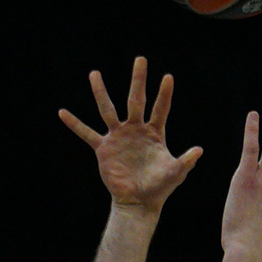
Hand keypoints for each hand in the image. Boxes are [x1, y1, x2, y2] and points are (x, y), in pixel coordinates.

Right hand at [57, 58, 203, 210]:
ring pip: (108, 110)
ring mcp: (118, 137)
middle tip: (140, 59)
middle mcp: (135, 129)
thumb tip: (199, 150)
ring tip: (94, 73)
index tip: (168, 77)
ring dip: (101, 92)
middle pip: (135, 100)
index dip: (164, 94)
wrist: (139, 201)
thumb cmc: (159, 187)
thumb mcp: (175, 173)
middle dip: (138, 80)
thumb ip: (186, 161)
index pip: (160, 109)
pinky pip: (86, 133)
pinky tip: (62, 112)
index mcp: (154, 133)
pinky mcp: (104, 148)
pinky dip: (75, 124)